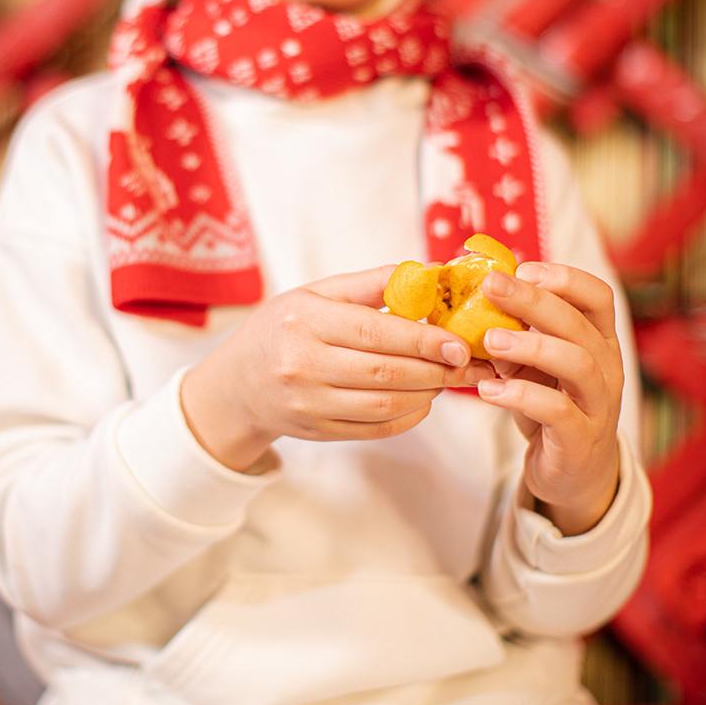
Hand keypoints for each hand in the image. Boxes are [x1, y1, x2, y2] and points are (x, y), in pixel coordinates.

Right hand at [181, 266, 490, 471]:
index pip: (373, 333)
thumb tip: (428, 272)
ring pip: (384, 405)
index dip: (422, 339)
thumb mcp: (316, 294)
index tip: (458, 342)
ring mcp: (309, 403)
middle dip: (435, 369)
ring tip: (448, 378)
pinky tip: (424, 400)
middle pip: (384, 373)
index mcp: (304, 322)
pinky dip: (408, 416)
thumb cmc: (283, 328)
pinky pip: (375, 428)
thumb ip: (370, 284)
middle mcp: (302, 365)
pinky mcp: (317, 432)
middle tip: (468, 363)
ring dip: (427, 394)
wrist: (237, 384)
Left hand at [474, 262, 622, 535]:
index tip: (523, 267)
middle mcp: (607, 367)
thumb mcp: (533, 364)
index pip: (598, 296)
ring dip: (531, 345)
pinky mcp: (580, 438)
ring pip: (578, 364)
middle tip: (491, 285)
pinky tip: (488, 390)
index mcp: (599, 340)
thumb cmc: (551, 404)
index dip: (564, 277)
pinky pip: (558, 412)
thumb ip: (515, 333)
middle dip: (534, 301)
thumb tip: (474, 295)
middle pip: (580, 324)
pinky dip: (521, 396)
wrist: (573, 473)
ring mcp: (599, 404)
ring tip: (489, 340)